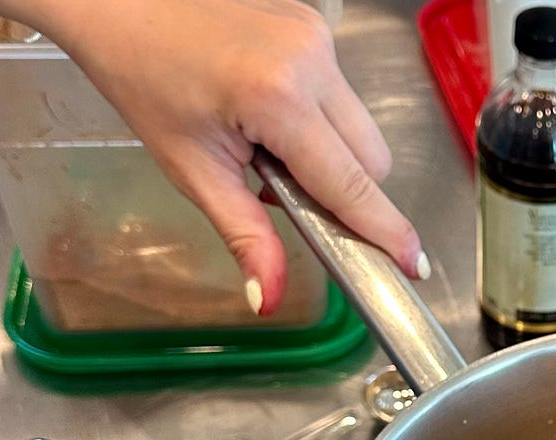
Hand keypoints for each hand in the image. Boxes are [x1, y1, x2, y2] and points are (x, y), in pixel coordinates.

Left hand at [34, 0, 424, 312]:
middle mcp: (312, 60)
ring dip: (331, 157)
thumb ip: (246, 236)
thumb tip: (269, 298)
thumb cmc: (142, 75)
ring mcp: (317, 36)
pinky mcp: (315, 25)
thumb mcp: (193, 170)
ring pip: (361, 129)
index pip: (352, 184)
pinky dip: (319, 122)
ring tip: (268, 148)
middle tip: (284, 195)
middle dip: (348, 194)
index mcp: (278, 98)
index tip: (413, 265)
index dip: (385, 231)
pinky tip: (270, 116)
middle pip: (372, 160)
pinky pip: (341, 96)